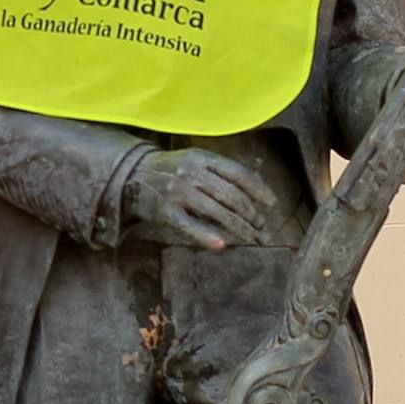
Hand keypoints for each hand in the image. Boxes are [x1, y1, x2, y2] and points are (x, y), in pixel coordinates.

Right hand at [122, 149, 276, 250]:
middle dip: (251, 213)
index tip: (272, 203)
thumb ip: (219, 172)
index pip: (238, 173)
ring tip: (253, 237)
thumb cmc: (171, 169)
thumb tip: (253, 188)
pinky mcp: (167, 211)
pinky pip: (191, 226)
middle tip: (262, 226)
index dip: (258, 189)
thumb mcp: (195, 160)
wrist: (132, 174)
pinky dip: (207, 236)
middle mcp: (192, 172)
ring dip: (239, 227)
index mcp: (202, 157)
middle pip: (231, 195)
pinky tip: (223, 245)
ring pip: (217, 211)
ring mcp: (179, 191)